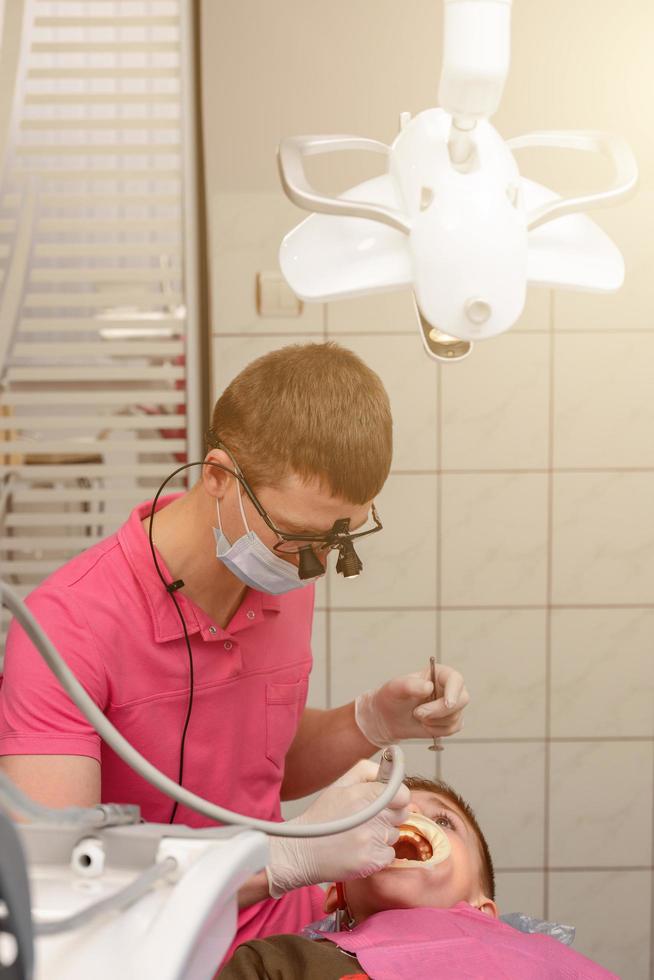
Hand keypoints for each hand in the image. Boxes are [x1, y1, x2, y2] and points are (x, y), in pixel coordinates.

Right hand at [266, 759, 409, 897]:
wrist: (302, 852)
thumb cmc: (321, 818)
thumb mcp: (338, 786)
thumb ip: (365, 771)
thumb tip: (389, 768)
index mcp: (363, 793)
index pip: (402, 794)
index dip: (398, 797)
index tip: (390, 800)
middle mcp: (371, 816)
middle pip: (401, 814)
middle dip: (389, 815)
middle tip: (368, 818)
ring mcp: (372, 840)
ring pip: (393, 834)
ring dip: (382, 835)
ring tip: (359, 835)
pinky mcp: (372, 861)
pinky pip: (389, 854)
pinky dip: (378, 854)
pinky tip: (361, 850)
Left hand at [354, 664, 468, 746]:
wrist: (389, 718)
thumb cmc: (392, 698)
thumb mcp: (395, 688)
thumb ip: (410, 685)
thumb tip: (428, 687)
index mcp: (438, 674)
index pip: (456, 679)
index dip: (454, 690)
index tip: (447, 703)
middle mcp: (449, 688)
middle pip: (462, 699)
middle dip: (440, 711)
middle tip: (418, 714)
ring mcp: (452, 705)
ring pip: (456, 716)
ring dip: (434, 721)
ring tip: (417, 716)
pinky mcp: (451, 721)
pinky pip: (452, 729)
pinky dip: (437, 730)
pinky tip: (425, 724)